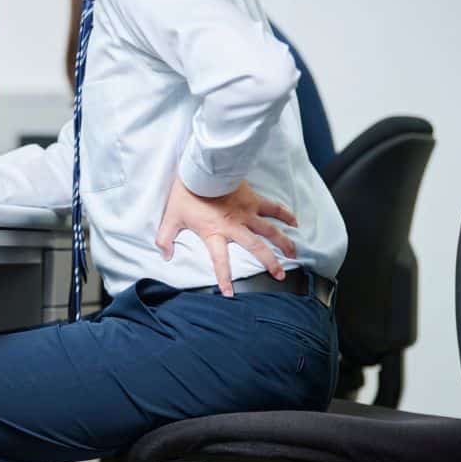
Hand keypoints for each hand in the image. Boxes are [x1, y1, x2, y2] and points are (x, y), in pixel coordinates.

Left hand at [156, 177, 297, 296]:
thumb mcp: (171, 218)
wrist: (201, 168)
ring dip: (284, 243)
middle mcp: (234, 226)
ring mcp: (247, 212)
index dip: (224, 278)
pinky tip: (295, 223)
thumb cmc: (186, 193)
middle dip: (270, 263)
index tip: (230, 293)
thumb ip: (166, 238)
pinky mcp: (253, 199)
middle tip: (280, 276)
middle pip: (256, 248)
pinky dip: (285, 214)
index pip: (220, 261)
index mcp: (214, 233)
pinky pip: (273, 208)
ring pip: (270, 230)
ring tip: (295, 254)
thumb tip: (165, 255)